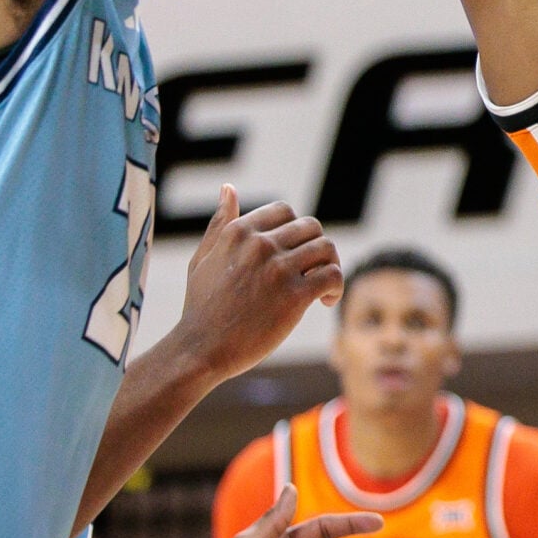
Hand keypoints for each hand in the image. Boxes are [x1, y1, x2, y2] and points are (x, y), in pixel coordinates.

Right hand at [164, 186, 342, 382]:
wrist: (200, 350)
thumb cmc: (201, 308)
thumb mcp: (203, 258)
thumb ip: (219, 223)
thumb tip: (228, 188)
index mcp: (239, 231)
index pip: (285, 211)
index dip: (295, 230)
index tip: (294, 252)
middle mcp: (260, 244)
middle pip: (310, 227)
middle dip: (315, 247)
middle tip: (312, 271)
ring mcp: (278, 269)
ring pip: (326, 248)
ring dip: (329, 265)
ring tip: (322, 287)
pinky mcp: (294, 296)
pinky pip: (332, 275)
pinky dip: (336, 286)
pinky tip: (326, 301)